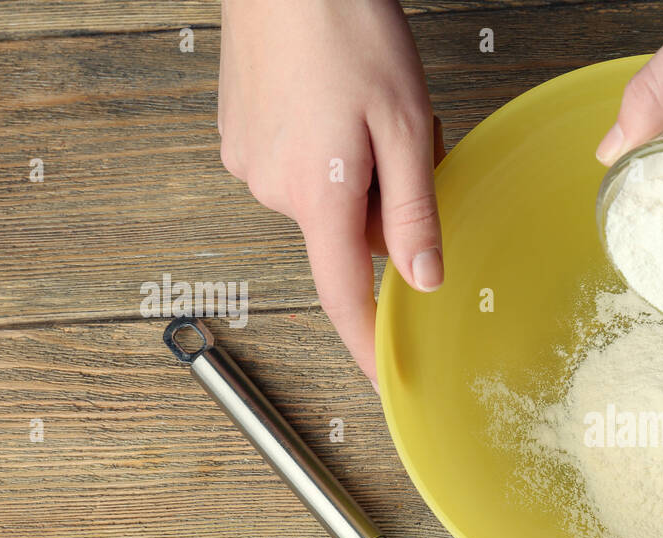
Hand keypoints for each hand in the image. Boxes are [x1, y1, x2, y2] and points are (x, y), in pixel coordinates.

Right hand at [219, 0, 444, 386]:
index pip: (343, 297)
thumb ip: (414, 212)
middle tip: (406, 141)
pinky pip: (300, 170)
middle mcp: (274, 189)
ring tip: (364, 108)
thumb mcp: (405, 126)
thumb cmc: (346, 28)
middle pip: (349, 236)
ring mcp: (249, 163)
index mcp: (320, 196)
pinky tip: (334, 101)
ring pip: (328, 201)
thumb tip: (424, 278)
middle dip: (386, 206)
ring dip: (358, 173)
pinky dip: (328, 151)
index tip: (385, 378)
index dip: (366, 343)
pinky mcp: (238, 138)